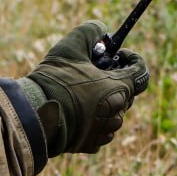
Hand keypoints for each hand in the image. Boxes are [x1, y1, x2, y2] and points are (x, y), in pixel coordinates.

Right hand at [21, 21, 149, 155]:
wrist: (34, 117)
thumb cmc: (54, 81)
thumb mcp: (71, 46)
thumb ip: (91, 31)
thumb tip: (102, 30)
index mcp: (119, 89)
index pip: (141, 72)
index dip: (132, 59)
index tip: (118, 54)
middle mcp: (117, 113)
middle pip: (127, 92)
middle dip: (114, 78)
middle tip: (93, 70)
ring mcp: (105, 131)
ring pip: (113, 111)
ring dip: (103, 99)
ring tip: (80, 90)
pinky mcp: (92, 145)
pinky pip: (100, 128)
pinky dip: (93, 117)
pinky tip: (74, 110)